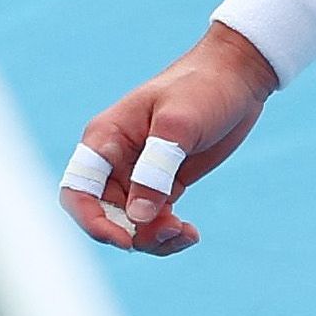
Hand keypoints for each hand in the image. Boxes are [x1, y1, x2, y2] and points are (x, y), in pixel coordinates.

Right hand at [58, 28, 279, 256]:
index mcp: (106, 139)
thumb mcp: (179, 125)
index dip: (91, 220)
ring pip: (131, 224)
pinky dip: (168, 233)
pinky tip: (191, 232)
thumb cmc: (202, 88)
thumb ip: (155, 170)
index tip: (125, 239)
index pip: (78, 190)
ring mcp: (138, 174)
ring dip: (153, 238)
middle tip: (172, 230)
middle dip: (133, 234)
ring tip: (185, 233)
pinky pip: (153, 220)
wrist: (237, 76)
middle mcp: (115, 160)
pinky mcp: (163, 183)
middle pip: (105, 215)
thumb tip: (138, 217)